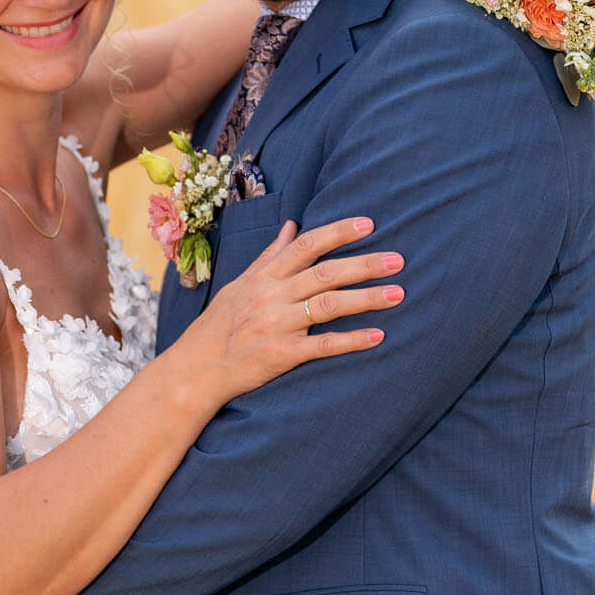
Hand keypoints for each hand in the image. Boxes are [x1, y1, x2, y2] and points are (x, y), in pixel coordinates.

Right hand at [189, 216, 403, 403]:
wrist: (196, 369)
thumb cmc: (218, 326)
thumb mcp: (240, 284)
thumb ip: (270, 256)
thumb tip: (292, 225)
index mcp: (263, 277)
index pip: (306, 246)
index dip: (338, 232)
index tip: (369, 225)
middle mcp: (271, 296)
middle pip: (325, 273)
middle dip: (365, 264)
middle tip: (399, 260)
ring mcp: (276, 325)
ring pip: (328, 305)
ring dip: (366, 298)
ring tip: (398, 293)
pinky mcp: (281, 355)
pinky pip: (322, 346)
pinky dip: (351, 341)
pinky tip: (377, 336)